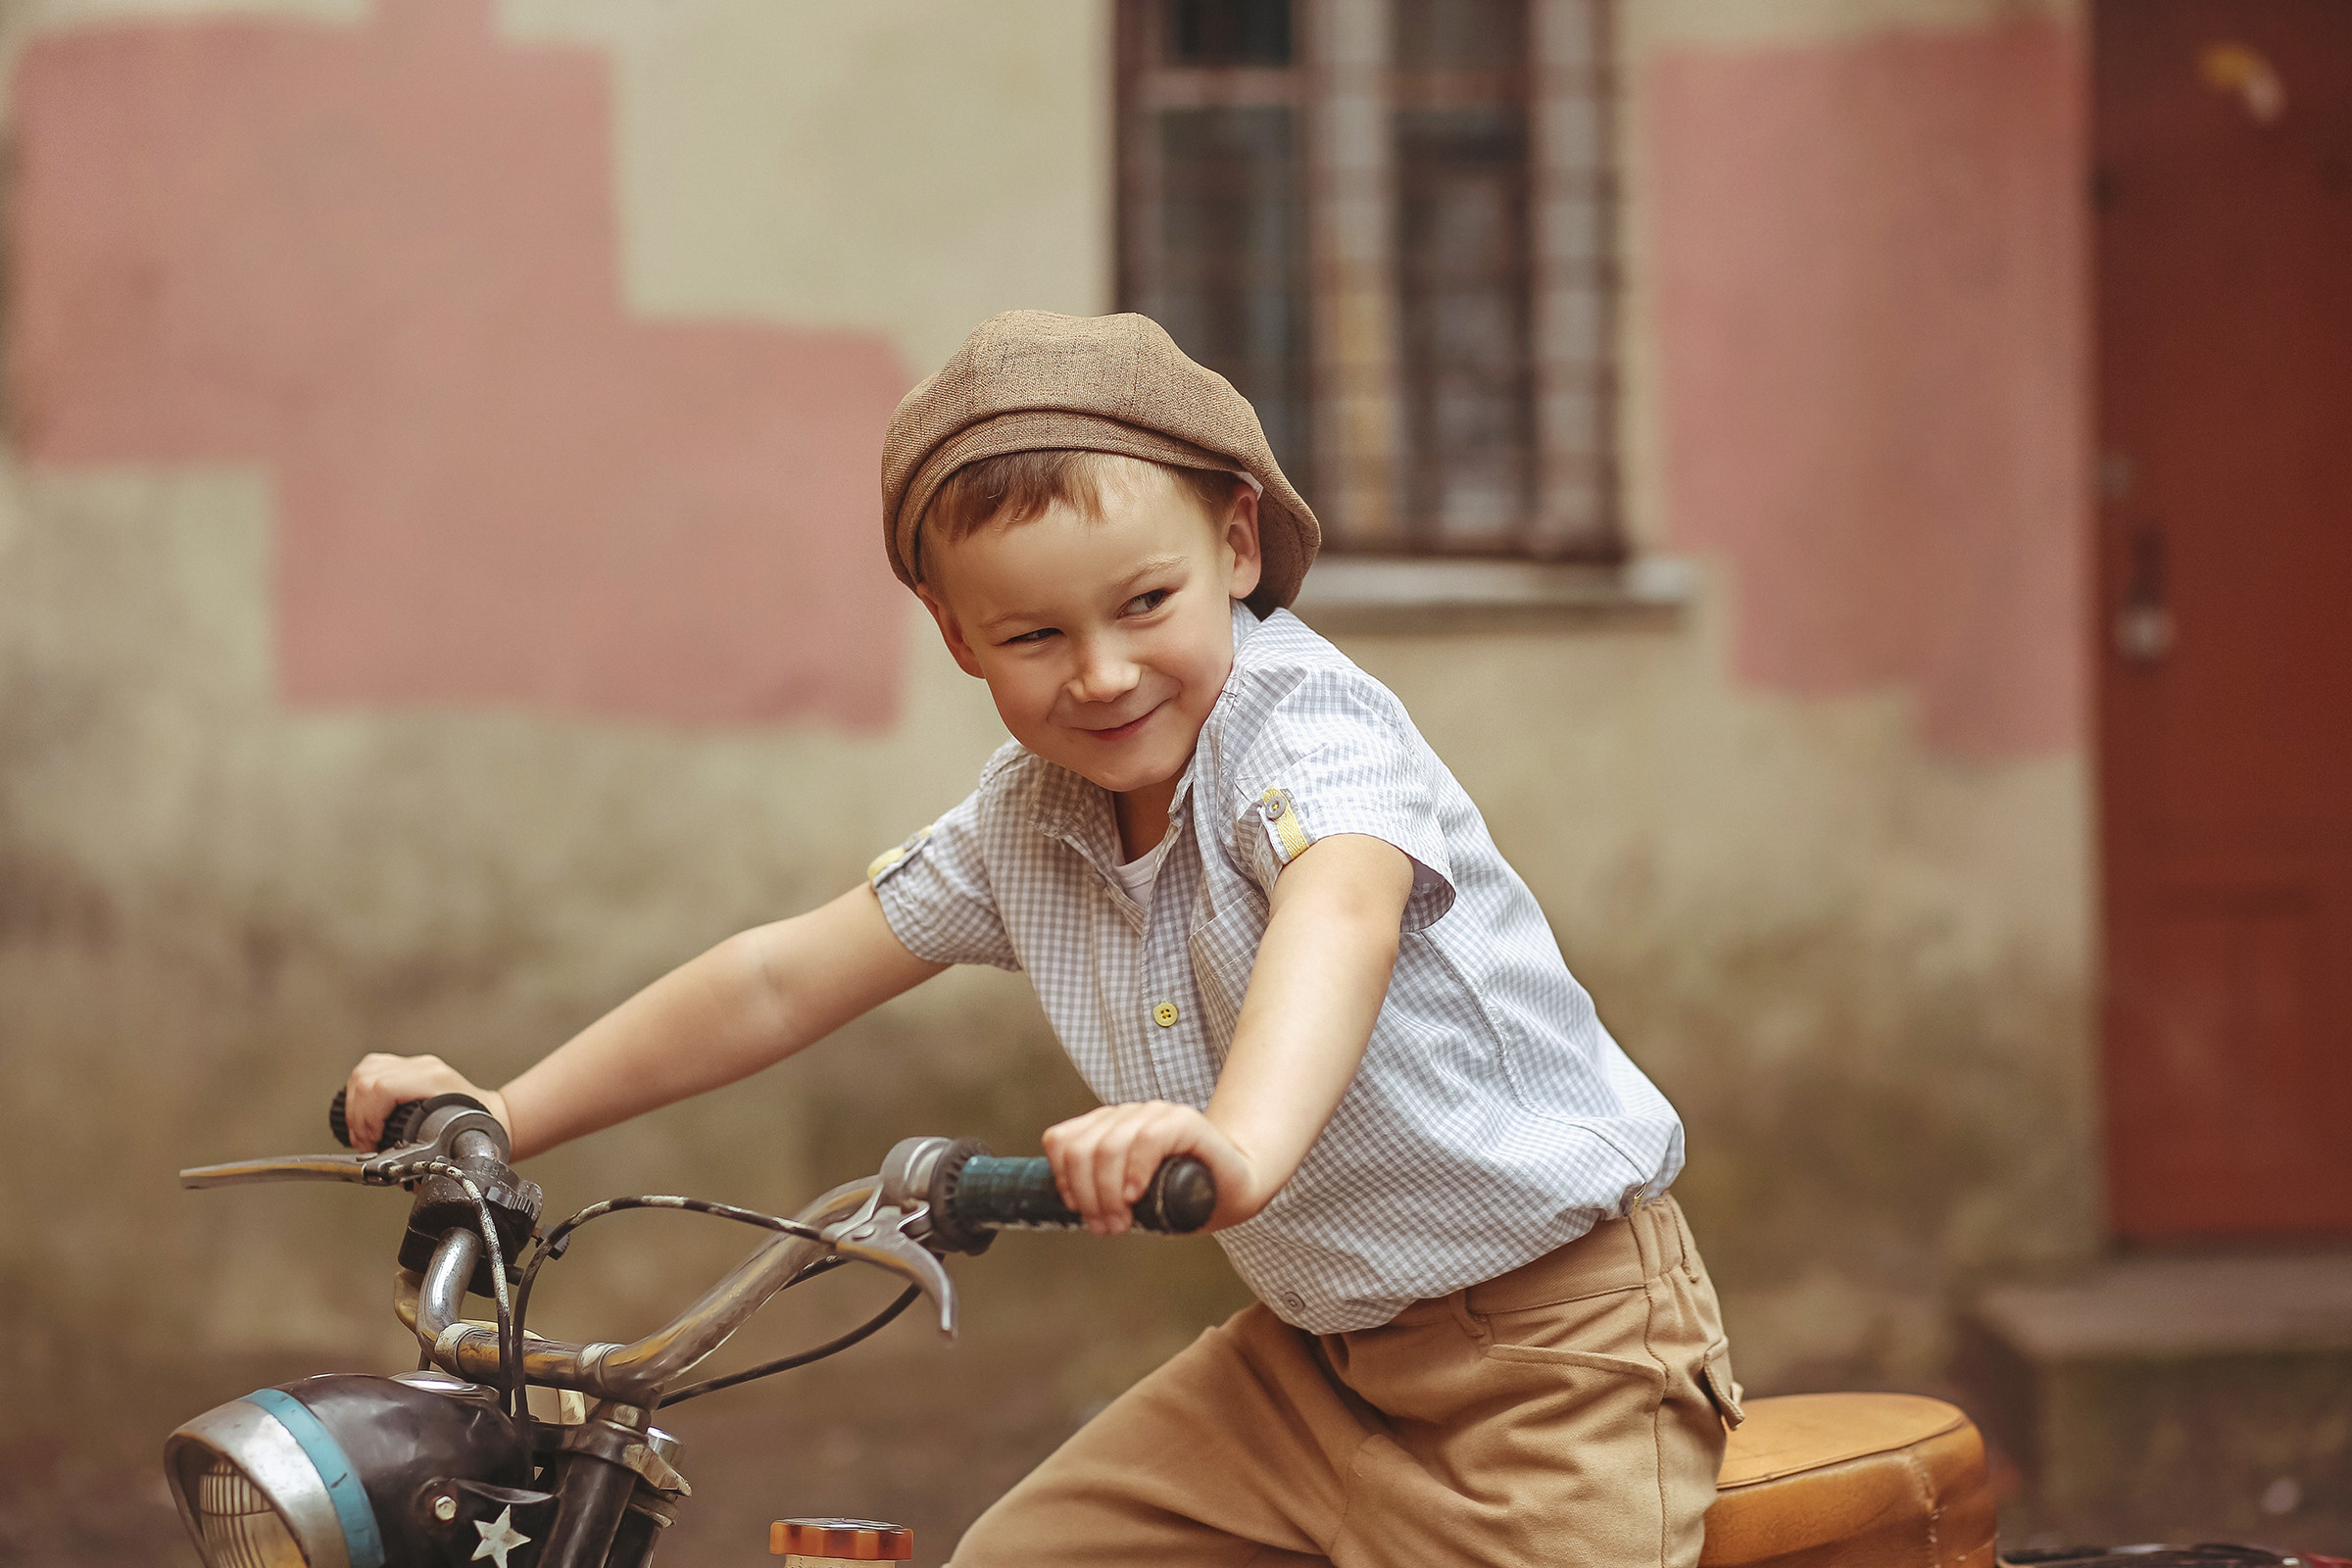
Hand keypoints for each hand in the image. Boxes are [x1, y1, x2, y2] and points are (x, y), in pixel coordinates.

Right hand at [343, 1053, 511, 1152]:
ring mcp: (415, 1064)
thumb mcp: (446, 1140)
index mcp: (433, 1080)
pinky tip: (363, 1112)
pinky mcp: (407, 1066)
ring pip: (366, 1071)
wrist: (491, 1114)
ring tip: (363, 1130)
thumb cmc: (475, 1128)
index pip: (382, 1088)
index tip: (369, 1141)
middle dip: (358, 1115)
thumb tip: (386, 1166)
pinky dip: (360, 1093)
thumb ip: (417, 1152)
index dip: (367, 1117)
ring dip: (356, 1104)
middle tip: (364, 1140)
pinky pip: (371, 1069)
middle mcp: (423, 1067)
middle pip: (368, 1078)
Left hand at [1040, 1100, 1262, 1234]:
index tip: (1080, 1211)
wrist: (1233, 1189)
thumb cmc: (1178, 1196)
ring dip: (1108, 1194)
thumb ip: (1097, 1192)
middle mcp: (1126, 1115)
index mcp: (1106, 1127)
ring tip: (1121, 1222)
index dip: (1064, 1180)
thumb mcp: (1127, 1197)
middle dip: (1088, 1196)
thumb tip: (1064, 1206)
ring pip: (1108, 1147)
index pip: (1060, 1141)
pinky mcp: (1183, 1120)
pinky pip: (1148, 1139)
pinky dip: (1136, 1171)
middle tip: (1106, 1226)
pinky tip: (1137, 1195)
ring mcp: (1154, 1114)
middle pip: (1080, 1150)